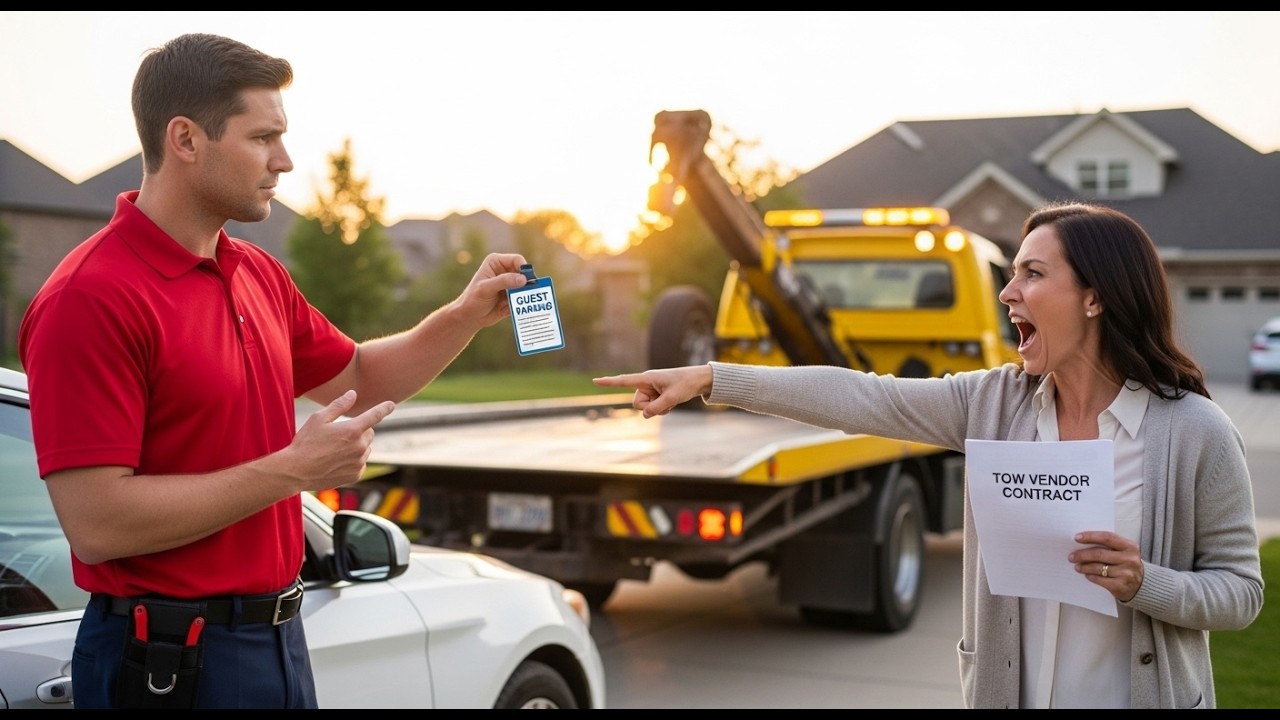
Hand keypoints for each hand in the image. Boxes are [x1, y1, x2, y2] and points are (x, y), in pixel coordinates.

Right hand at [290, 390, 395, 491]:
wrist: (296, 471)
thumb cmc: (305, 442)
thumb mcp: (319, 419)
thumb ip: (339, 406)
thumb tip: (353, 394)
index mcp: (352, 430)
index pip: (374, 415)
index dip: (384, 408)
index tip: (392, 404)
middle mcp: (359, 447)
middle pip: (369, 433)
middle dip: (359, 431)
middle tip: (339, 434)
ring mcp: (359, 462)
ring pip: (366, 448)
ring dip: (357, 446)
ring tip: (334, 450)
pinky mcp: (356, 475)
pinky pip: (361, 463)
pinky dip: (353, 460)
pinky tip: (336, 461)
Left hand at [455, 253, 530, 327]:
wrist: (470, 317)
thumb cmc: (473, 300)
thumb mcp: (486, 288)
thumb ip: (504, 281)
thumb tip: (524, 279)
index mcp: (496, 262)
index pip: (517, 260)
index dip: (524, 269)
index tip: (526, 282)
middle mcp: (505, 270)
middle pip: (524, 273)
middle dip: (528, 284)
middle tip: (527, 294)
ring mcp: (510, 283)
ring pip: (527, 286)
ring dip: (526, 294)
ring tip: (521, 304)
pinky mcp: (513, 295)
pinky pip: (524, 297)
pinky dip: (524, 303)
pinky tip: (517, 309)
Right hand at [593, 365, 712, 417]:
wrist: (699, 380)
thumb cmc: (685, 384)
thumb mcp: (672, 398)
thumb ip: (656, 408)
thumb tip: (644, 415)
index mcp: (647, 378)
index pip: (624, 381)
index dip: (609, 382)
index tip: (595, 381)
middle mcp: (646, 383)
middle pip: (638, 403)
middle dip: (649, 408)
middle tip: (665, 402)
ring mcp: (651, 390)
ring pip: (645, 408)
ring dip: (658, 409)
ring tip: (671, 401)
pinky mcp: (657, 395)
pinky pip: (653, 408)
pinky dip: (662, 409)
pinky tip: (671, 403)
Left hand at [1070, 530, 1144, 601]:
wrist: (1142, 586)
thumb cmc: (1127, 564)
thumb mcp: (1124, 552)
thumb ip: (1109, 546)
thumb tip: (1083, 541)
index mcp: (1130, 547)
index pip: (1107, 537)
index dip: (1090, 536)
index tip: (1076, 537)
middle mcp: (1130, 559)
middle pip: (1099, 554)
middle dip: (1082, 554)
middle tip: (1071, 556)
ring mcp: (1126, 574)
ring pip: (1098, 568)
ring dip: (1084, 567)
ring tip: (1076, 566)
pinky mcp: (1121, 586)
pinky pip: (1100, 580)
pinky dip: (1091, 576)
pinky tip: (1086, 575)